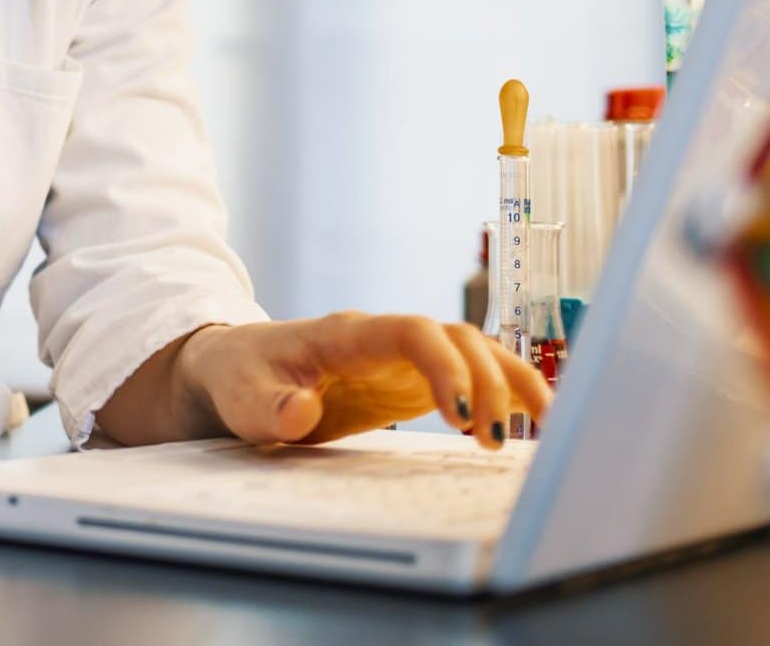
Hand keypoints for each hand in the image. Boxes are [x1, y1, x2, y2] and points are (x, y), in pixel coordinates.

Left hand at [173, 313, 550, 450]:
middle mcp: (383, 338)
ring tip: (535, 431)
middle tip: (493, 440)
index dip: (443, 364)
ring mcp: (402, 358)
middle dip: (486, 382)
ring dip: (509, 383)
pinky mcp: (411, 382)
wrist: (234, 369)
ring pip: (474, 351)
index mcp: (345, 334)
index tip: (458, 412)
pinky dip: (504, 392)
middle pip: (456, 339)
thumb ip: (269, 406)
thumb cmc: (238, 376)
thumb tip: (300, 412)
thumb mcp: (240, 396)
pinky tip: (532, 422)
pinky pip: (470, 376)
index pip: (411, 331)